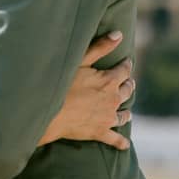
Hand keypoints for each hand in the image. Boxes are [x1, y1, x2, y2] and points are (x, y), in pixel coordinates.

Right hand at [39, 30, 133, 150]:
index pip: (124, 70)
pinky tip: (125, 144)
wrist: (49, 113)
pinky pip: (114, 139)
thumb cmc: (62, 84)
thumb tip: (119, 34)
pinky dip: (121, 142)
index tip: (127, 62)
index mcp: (109, 81)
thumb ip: (100, 47)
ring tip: (128, 110)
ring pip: (124, 115)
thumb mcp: (80, 61)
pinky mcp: (100, 133)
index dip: (126, 65)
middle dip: (129, 85)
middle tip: (129, 83)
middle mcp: (113, 100)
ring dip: (127, 111)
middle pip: (127, 91)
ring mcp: (107, 118)